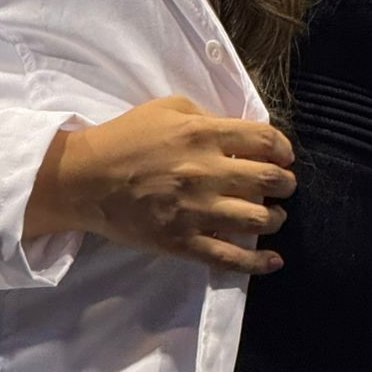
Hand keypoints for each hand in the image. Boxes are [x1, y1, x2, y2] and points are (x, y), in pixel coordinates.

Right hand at [23, 95, 296, 274]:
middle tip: (284, 185)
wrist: (85, 179)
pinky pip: (229, 258)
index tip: (284, 156)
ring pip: (257, 220)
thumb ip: (208, 117)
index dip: (284, 149)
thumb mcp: (169, 108)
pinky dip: (257, 263)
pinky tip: (274, 260)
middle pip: (268, 180)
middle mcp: (206, 172)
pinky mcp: (183, 243)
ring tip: (272, 214)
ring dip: (275, 217)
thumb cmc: (127, 137)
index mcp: (203, 134)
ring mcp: (196, 211)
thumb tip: (242, 135)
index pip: (265, 140)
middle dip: (286, 183)